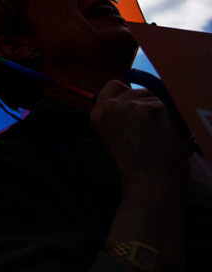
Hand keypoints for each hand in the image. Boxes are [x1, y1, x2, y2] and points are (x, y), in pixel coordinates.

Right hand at [90, 80, 188, 197]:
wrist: (150, 185)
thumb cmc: (135, 166)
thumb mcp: (111, 137)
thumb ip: (117, 115)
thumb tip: (136, 98)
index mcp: (98, 113)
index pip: (114, 86)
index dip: (127, 97)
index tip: (135, 111)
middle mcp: (112, 106)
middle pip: (137, 91)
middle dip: (147, 106)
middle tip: (150, 131)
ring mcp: (134, 106)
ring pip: (155, 97)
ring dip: (161, 112)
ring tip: (159, 135)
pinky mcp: (156, 109)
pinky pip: (171, 106)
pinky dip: (174, 119)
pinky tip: (169, 135)